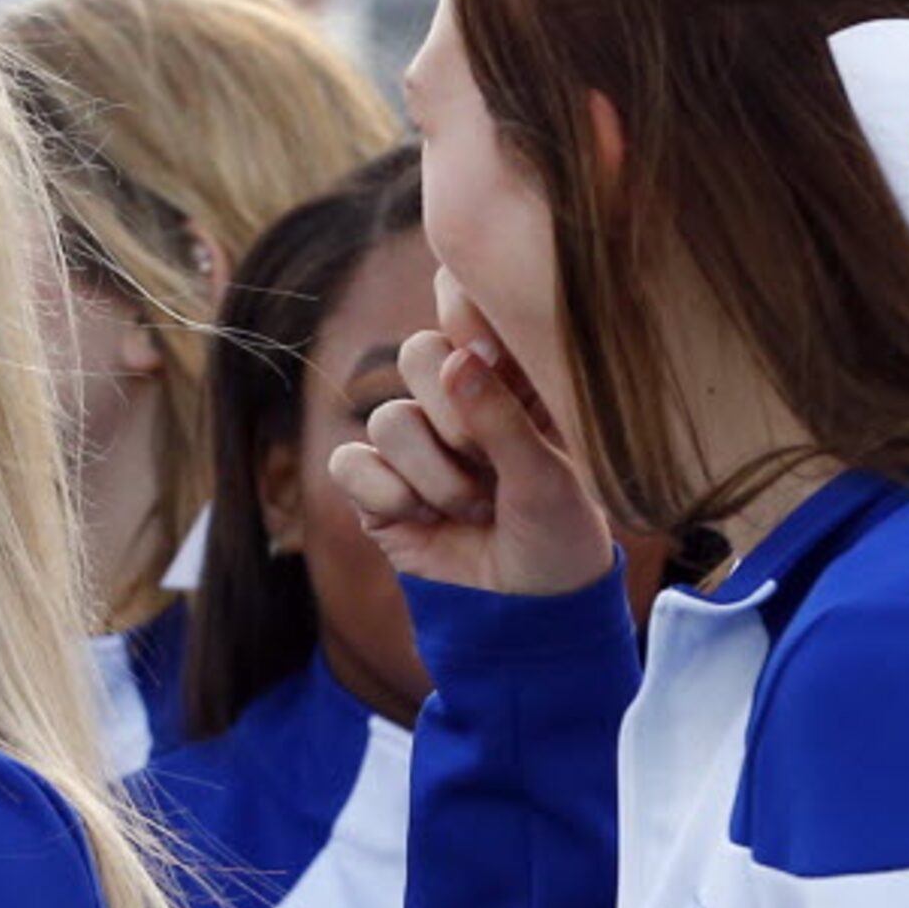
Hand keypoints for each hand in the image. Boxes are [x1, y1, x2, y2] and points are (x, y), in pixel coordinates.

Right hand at [329, 280, 612, 596]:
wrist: (532, 605)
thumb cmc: (558, 527)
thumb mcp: (548, 473)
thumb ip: (501, 416)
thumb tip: (453, 361)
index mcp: (505, 371)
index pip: (463, 302)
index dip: (465, 319)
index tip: (491, 358)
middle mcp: (451, 395)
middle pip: (415, 354)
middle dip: (455, 420)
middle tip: (490, 464)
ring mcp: (410, 440)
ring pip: (388, 419)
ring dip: (434, 476)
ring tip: (473, 508)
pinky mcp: (374, 485)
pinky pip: (350, 463)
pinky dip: (388, 496)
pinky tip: (425, 519)